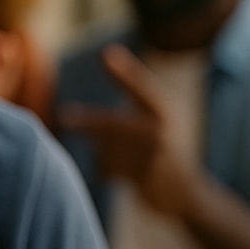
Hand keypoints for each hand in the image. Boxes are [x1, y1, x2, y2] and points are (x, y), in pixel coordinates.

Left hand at [57, 44, 203, 219]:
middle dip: (86, 122)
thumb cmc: (161, 152)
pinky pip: (110, 170)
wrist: (185, 194)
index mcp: (163, 111)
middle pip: (113, 122)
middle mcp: (161, 130)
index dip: (124, 72)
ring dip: (103, 155)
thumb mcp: (153, 124)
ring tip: (119, 161)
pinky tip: (120, 176)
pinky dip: (107, 172)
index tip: (108, 54)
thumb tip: (78, 99)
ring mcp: (155, 154)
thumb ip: (126, 108)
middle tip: (64, 118)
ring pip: (107, 149)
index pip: (140, 87)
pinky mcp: (146, 177)